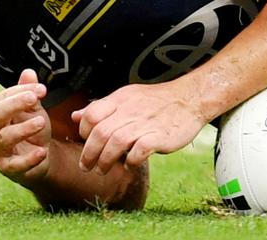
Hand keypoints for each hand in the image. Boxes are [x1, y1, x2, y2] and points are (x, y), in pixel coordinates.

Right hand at [0, 68, 51, 184]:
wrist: (40, 156)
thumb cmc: (32, 128)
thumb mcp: (33, 108)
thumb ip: (29, 92)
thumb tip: (28, 72)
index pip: (0, 99)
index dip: (19, 92)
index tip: (41, 89)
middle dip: (16, 105)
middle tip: (36, 99)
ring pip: (4, 139)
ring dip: (24, 129)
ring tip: (42, 122)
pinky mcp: (7, 169)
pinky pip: (14, 165)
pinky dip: (29, 159)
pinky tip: (42, 152)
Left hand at [72, 81, 205, 173]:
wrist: (190, 98)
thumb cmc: (157, 101)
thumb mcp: (127, 97)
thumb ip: (101, 108)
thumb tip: (76, 116)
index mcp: (121, 99)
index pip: (91, 114)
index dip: (83, 132)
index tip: (87, 143)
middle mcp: (131, 110)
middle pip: (100, 132)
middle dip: (89, 153)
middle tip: (87, 166)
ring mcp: (145, 123)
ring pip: (116, 142)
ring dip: (106, 160)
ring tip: (103, 169)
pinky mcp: (160, 136)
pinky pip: (140, 151)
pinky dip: (131, 161)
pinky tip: (129, 165)